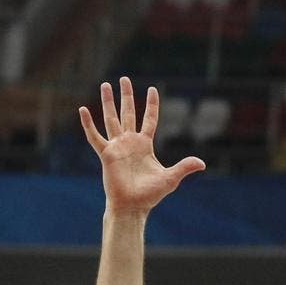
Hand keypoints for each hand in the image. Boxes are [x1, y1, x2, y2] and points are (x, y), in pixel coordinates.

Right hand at [79, 76, 204, 213]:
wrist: (133, 205)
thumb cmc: (151, 194)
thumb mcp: (170, 178)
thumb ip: (184, 167)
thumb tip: (202, 163)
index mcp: (145, 145)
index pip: (149, 119)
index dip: (151, 105)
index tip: (153, 89)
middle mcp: (130, 142)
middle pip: (128, 113)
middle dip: (126, 96)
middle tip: (124, 79)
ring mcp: (117, 147)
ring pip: (111, 119)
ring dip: (108, 102)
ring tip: (105, 85)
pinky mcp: (106, 155)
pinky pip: (95, 137)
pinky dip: (88, 124)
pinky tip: (83, 110)